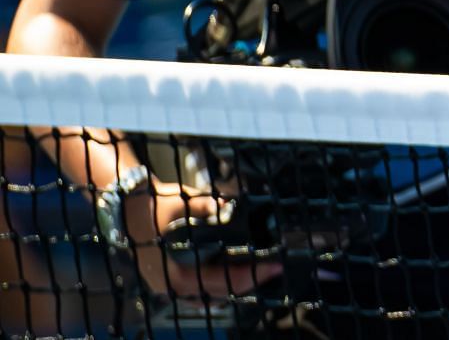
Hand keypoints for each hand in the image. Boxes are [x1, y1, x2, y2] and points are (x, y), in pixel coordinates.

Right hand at [124, 184, 280, 301]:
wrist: (125, 208)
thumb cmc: (153, 206)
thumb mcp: (182, 202)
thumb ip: (207, 206)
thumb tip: (230, 208)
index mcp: (178, 274)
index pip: (224, 282)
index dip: (252, 275)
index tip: (274, 266)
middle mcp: (174, 287)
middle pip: (221, 292)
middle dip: (249, 280)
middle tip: (272, 267)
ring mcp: (169, 287)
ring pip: (210, 295)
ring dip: (234, 284)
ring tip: (258, 268)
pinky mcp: (168, 280)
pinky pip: (198, 291)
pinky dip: (217, 284)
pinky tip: (233, 270)